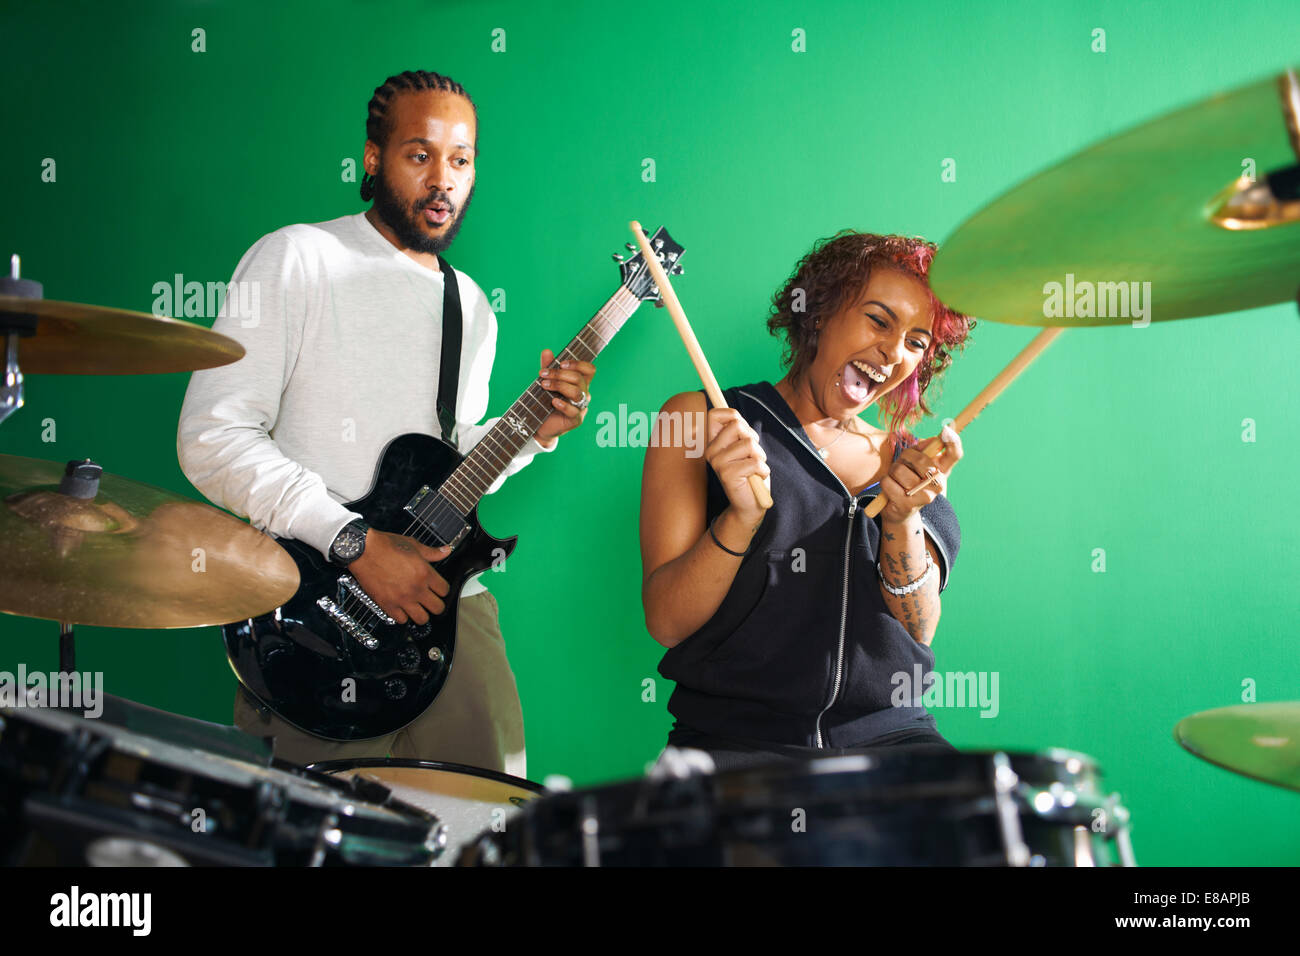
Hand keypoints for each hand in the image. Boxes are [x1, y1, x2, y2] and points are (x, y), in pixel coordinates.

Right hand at [347, 530, 451, 624]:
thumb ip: (431, 552)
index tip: (438, 588)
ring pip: (422, 619)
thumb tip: (446, 551)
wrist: (363, 550)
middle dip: (436, 604)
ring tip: (418, 607)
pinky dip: (403, 616)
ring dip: (422, 613)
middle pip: (438, 608)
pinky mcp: (387, 605)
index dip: (442, 590)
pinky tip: (402, 608)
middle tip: (430, 600)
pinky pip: (402, 620)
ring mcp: (402, 599)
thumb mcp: (412, 545)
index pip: (445, 590)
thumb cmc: (385, 546)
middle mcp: (416, 588)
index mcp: (424, 573)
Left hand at [535, 348, 595, 443]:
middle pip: (579, 379)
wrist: (541, 425)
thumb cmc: (545, 402)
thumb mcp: (546, 381)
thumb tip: (547, 351)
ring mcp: (581, 408)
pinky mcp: (576, 420)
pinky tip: (552, 401)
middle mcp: (583, 394)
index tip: (561, 363)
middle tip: (542, 374)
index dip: (578, 364)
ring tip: (543, 385)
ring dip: (559, 385)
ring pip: (576, 392)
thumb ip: (548, 367)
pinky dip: (563, 405)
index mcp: (580, 383)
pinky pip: (573, 411)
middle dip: (559, 374)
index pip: (589, 370)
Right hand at [704, 407, 770, 527]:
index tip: (743, 433)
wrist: (750, 505)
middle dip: (753, 439)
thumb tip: (735, 417)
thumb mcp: (746, 447)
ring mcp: (717, 462)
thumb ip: (740, 432)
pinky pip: (755, 462)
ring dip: (760, 456)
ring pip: (749, 443)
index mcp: (713, 442)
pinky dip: (763, 470)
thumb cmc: (751, 473)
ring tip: (754, 469)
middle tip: (751, 456)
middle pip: (737, 425)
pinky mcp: (727, 474)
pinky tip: (756, 478)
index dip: (733, 416)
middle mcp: (711, 451)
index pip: (715, 415)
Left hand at [879, 423, 962, 523]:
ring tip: (897, 480)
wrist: (899, 509)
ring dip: (893, 472)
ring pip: (900, 470)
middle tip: (904, 467)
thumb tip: (936, 438)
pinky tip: (892, 491)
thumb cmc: (908, 480)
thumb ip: (924, 448)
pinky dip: (885, 483)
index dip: (953, 441)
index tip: (946, 430)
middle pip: (920, 459)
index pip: (954, 454)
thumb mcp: (915, 462)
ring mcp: (925, 496)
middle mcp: (938, 484)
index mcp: (942, 471)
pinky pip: (888, 483)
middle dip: (905, 459)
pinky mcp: (908, 505)